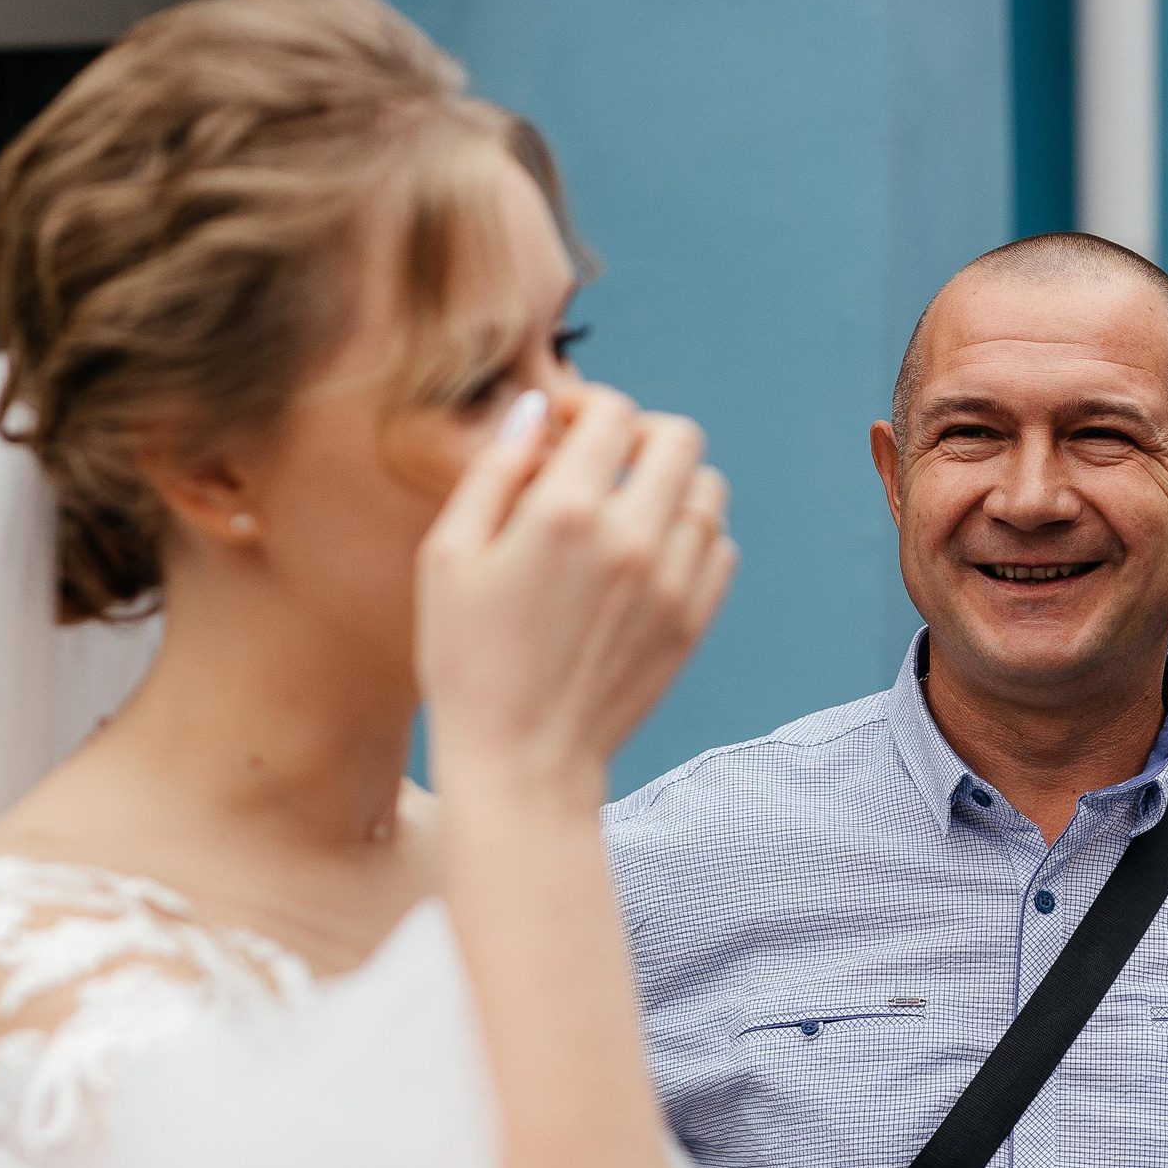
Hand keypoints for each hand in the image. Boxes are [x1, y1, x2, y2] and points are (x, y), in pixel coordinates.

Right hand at [416, 382, 735, 800]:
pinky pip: (720, 548)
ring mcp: (673, 583)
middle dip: (641, 435)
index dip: (587, 406)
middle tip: (606, 460)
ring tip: (628, 510)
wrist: (523, 761)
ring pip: (708, 492)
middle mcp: (633, 538)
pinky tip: (650, 556)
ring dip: (671, 484)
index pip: (612, 413)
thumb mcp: (447, 557)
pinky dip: (693, 536)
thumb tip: (534, 412)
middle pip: (680, 439)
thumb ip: (492, 471)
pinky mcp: (693, 622)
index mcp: (566, 511)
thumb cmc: (467, 660)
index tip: (565, 427)